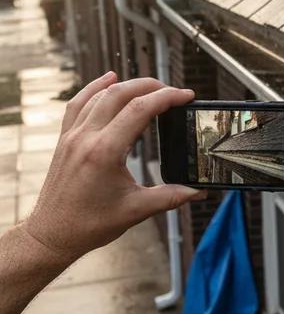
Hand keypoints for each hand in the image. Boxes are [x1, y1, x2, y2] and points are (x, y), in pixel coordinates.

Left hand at [22, 72, 206, 265]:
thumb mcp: (137, 210)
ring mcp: (72, 136)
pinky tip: (108, 79)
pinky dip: (95, 88)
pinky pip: (79, 103)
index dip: (167, 98)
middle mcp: (86, 138)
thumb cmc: (90, 224)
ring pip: (100, 95)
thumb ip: (172, 196)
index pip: (140, 110)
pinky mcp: (65, 139)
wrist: (52, 234)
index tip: (186, 96)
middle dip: (151, 86)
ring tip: (151, 86)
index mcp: (105, 152)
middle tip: (174, 91)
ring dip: (127, 85)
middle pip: (120, 94)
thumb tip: (200, 191)